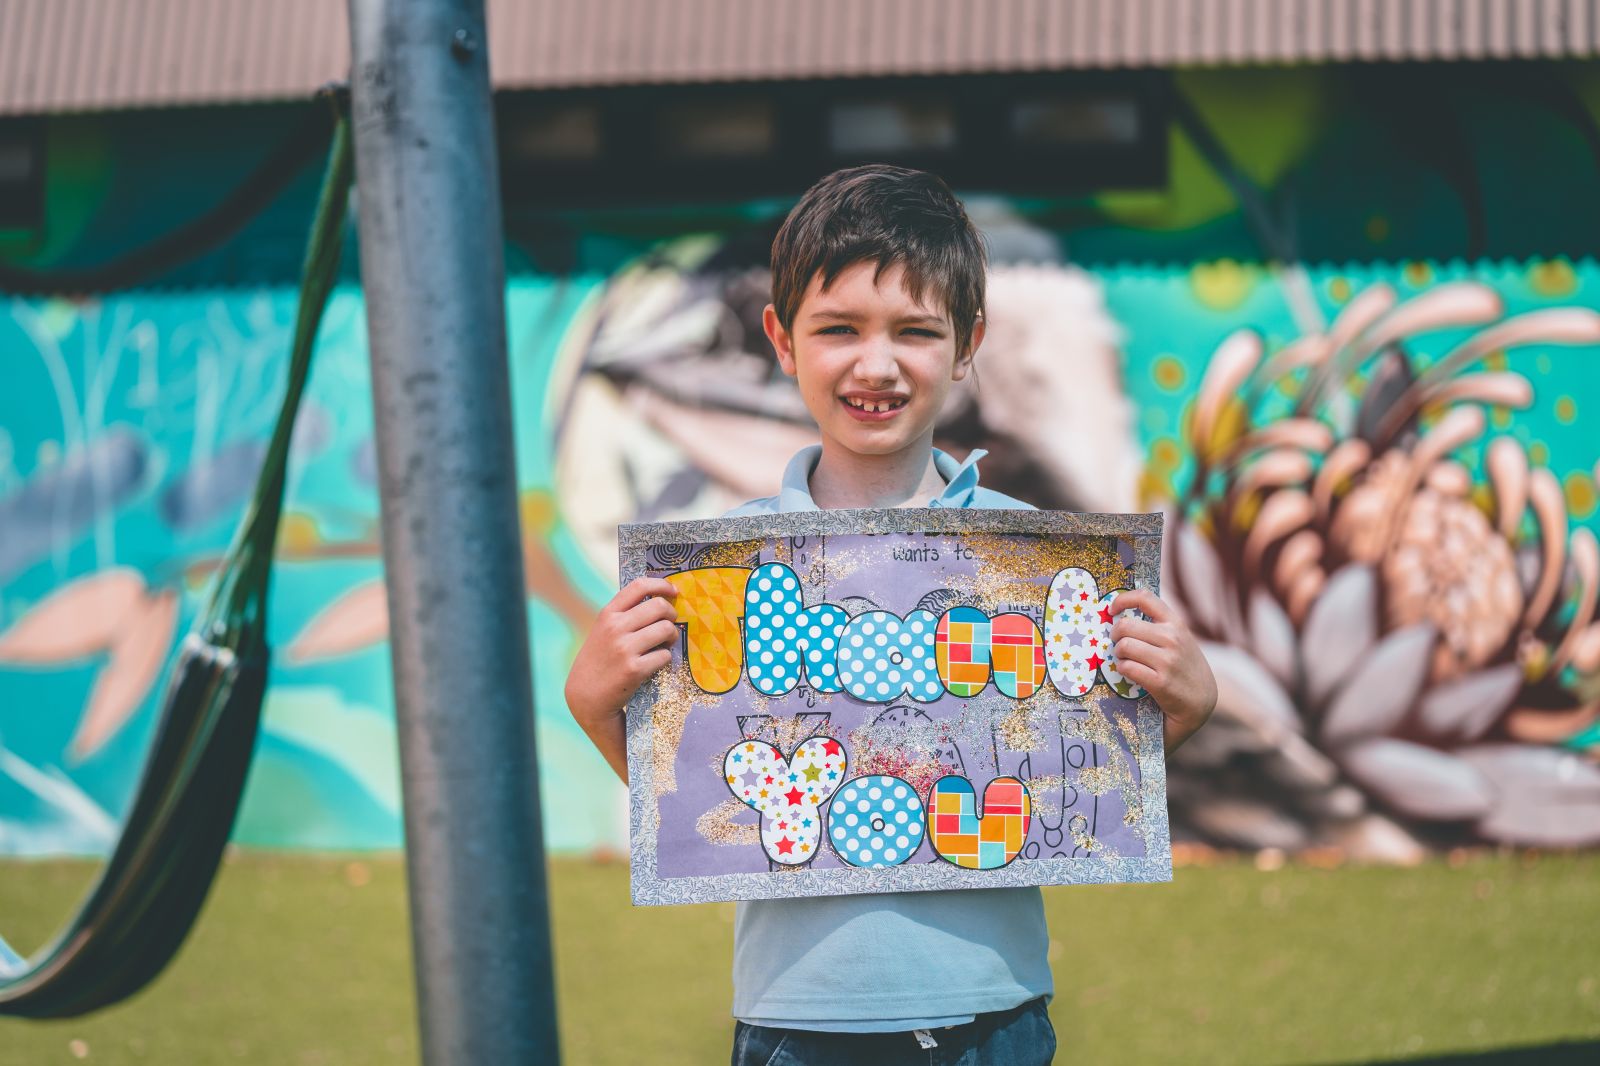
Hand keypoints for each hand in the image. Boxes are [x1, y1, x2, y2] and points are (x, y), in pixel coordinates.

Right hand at [564, 577, 679, 781]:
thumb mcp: (603, 631)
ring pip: (667, 629)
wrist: (586, 697)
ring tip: (665, 644)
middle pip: (659, 606)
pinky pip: (665, 655)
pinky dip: (666, 659)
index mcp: (608, 614)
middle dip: (672, 614)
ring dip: (672, 637)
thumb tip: (659, 600)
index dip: (662, 585)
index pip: (639, 586)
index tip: (673, 591)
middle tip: (670, 624)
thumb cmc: (599, 661)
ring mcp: (624, 648)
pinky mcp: (634, 669)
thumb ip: (624, 615)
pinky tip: (656, 663)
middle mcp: (615, 627)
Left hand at [1107, 589, 1216, 753]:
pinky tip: (1128, 672)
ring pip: (1123, 646)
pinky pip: (1127, 667)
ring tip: (1124, 660)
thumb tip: (1123, 615)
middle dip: (1115, 636)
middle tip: (1118, 645)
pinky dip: (1121, 669)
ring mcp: (1167, 660)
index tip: (1112, 610)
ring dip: (1117, 655)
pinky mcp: (1160, 682)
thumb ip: (1159, 626)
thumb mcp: (1181, 640)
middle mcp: (1173, 638)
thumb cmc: (1185, 668)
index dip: (1122, 599)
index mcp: (1176, 624)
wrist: (1201, 702)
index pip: (1145, 598)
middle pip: (1125, 626)